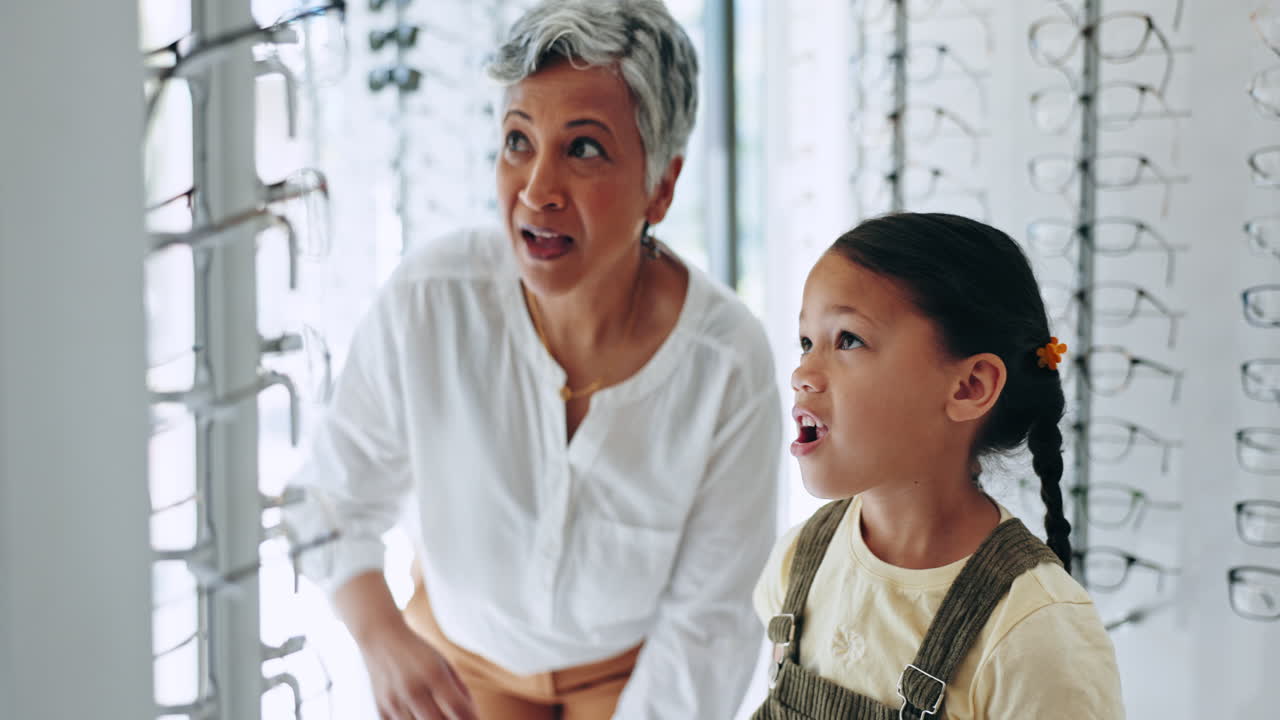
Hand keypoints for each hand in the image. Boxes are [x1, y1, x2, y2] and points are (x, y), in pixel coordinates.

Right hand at [358, 621, 477, 719]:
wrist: (380, 637)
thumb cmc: (417, 651)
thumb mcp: (443, 663)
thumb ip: (460, 689)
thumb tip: (472, 716)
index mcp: (433, 673)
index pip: (458, 708)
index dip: (471, 719)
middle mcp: (413, 689)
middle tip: (455, 717)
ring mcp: (394, 702)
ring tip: (434, 713)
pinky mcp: (382, 710)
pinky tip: (419, 714)